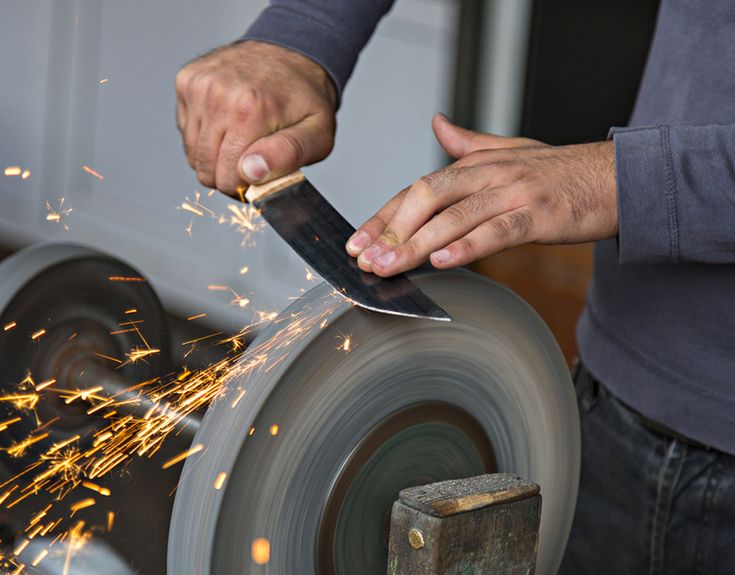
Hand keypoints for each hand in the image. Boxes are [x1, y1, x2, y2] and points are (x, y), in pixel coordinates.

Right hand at [175, 40, 337, 194]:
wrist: (291, 52)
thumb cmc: (306, 99)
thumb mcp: (317, 134)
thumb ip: (288, 156)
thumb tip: (251, 172)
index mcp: (250, 109)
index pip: (228, 179)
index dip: (246, 186)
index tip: (262, 173)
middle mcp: (217, 95)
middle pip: (206, 170)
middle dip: (229, 175)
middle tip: (254, 159)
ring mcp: (198, 86)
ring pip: (193, 155)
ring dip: (215, 157)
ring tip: (242, 141)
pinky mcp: (186, 82)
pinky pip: (186, 133)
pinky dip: (205, 137)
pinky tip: (228, 123)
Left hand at [346, 114, 616, 275]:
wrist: (619, 177)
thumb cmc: (562, 173)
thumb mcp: (511, 151)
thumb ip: (468, 144)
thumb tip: (437, 124)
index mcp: (476, 163)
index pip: (417, 189)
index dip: (384, 216)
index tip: (358, 242)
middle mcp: (489, 174)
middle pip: (426, 198)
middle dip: (390, 231)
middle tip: (365, 260)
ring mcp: (514, 193)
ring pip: (455, 216)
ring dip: (416, 244)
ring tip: (389, 267)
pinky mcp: (539, 215)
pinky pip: (497, 231)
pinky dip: (468, 246)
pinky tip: (442, 261)